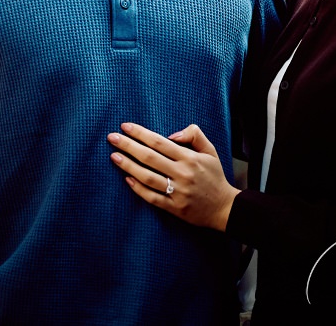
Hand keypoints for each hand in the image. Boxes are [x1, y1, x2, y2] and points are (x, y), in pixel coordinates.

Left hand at [108, 121, 239, 230]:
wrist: (224, 208)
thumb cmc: (214, 176)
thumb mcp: (210, 150)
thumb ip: (194, 135)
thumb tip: (171, 134)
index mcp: (189, 157)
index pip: (159, 141)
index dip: (141, 133)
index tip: (125, 126)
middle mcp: (182, 173)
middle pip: (149, 157)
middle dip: (128, 146)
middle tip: (111, 137)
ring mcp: (177, 192)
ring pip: (148, 177)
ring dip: (128, 166)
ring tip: (114, 157)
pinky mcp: (174, 208)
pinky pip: (152, 198)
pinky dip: (138, 189)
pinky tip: (127, 180)